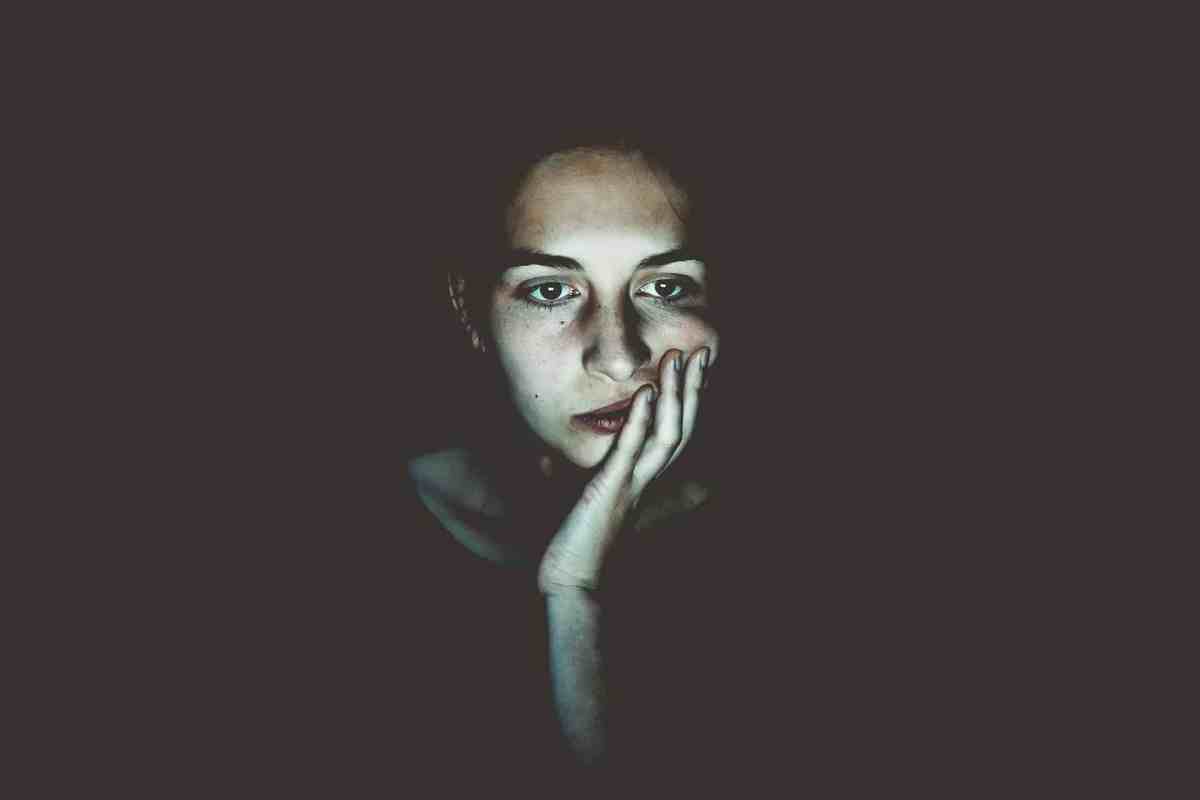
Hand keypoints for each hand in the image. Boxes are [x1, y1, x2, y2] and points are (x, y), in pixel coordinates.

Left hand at [538, 346, 709, 592]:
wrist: (570, 582)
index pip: (672, 433)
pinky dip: (640, 420)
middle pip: (680, 428)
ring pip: (666, 435)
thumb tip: (553, 455)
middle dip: (693, 389)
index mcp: (641, 480)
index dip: (686, 401)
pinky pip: (630, 451)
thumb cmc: (575, 544)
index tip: (692, 369)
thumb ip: (583, 476)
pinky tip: (647, 392)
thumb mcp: (582, 499)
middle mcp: (645, 481)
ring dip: (675, 395)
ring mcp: (631, 485)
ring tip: (681, 360)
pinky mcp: (610, 490)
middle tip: (704, 353)